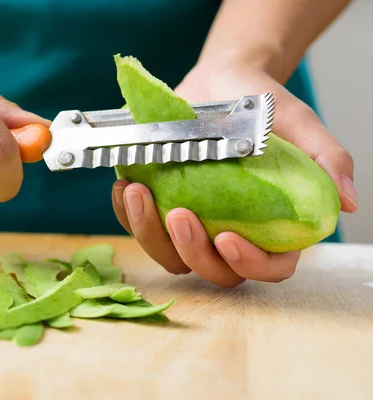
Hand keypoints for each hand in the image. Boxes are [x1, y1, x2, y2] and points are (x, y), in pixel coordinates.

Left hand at [111, 61, 356, 287]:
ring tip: (140, 194)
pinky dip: (127, 213)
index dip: (249, 265)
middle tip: (180, 214)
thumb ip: (325, 159)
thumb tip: (348, 201)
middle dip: (192, 251)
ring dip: (151, 234)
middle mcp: (229, 230)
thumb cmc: (261, 104)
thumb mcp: (297, 122)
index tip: (227, 239)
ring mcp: (192, 222)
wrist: (219, 82)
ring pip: (170, 256)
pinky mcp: (159, 207)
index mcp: (270, 223)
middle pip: (213, 270)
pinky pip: (140, 226)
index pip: (269, 267)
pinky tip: (125, 187)